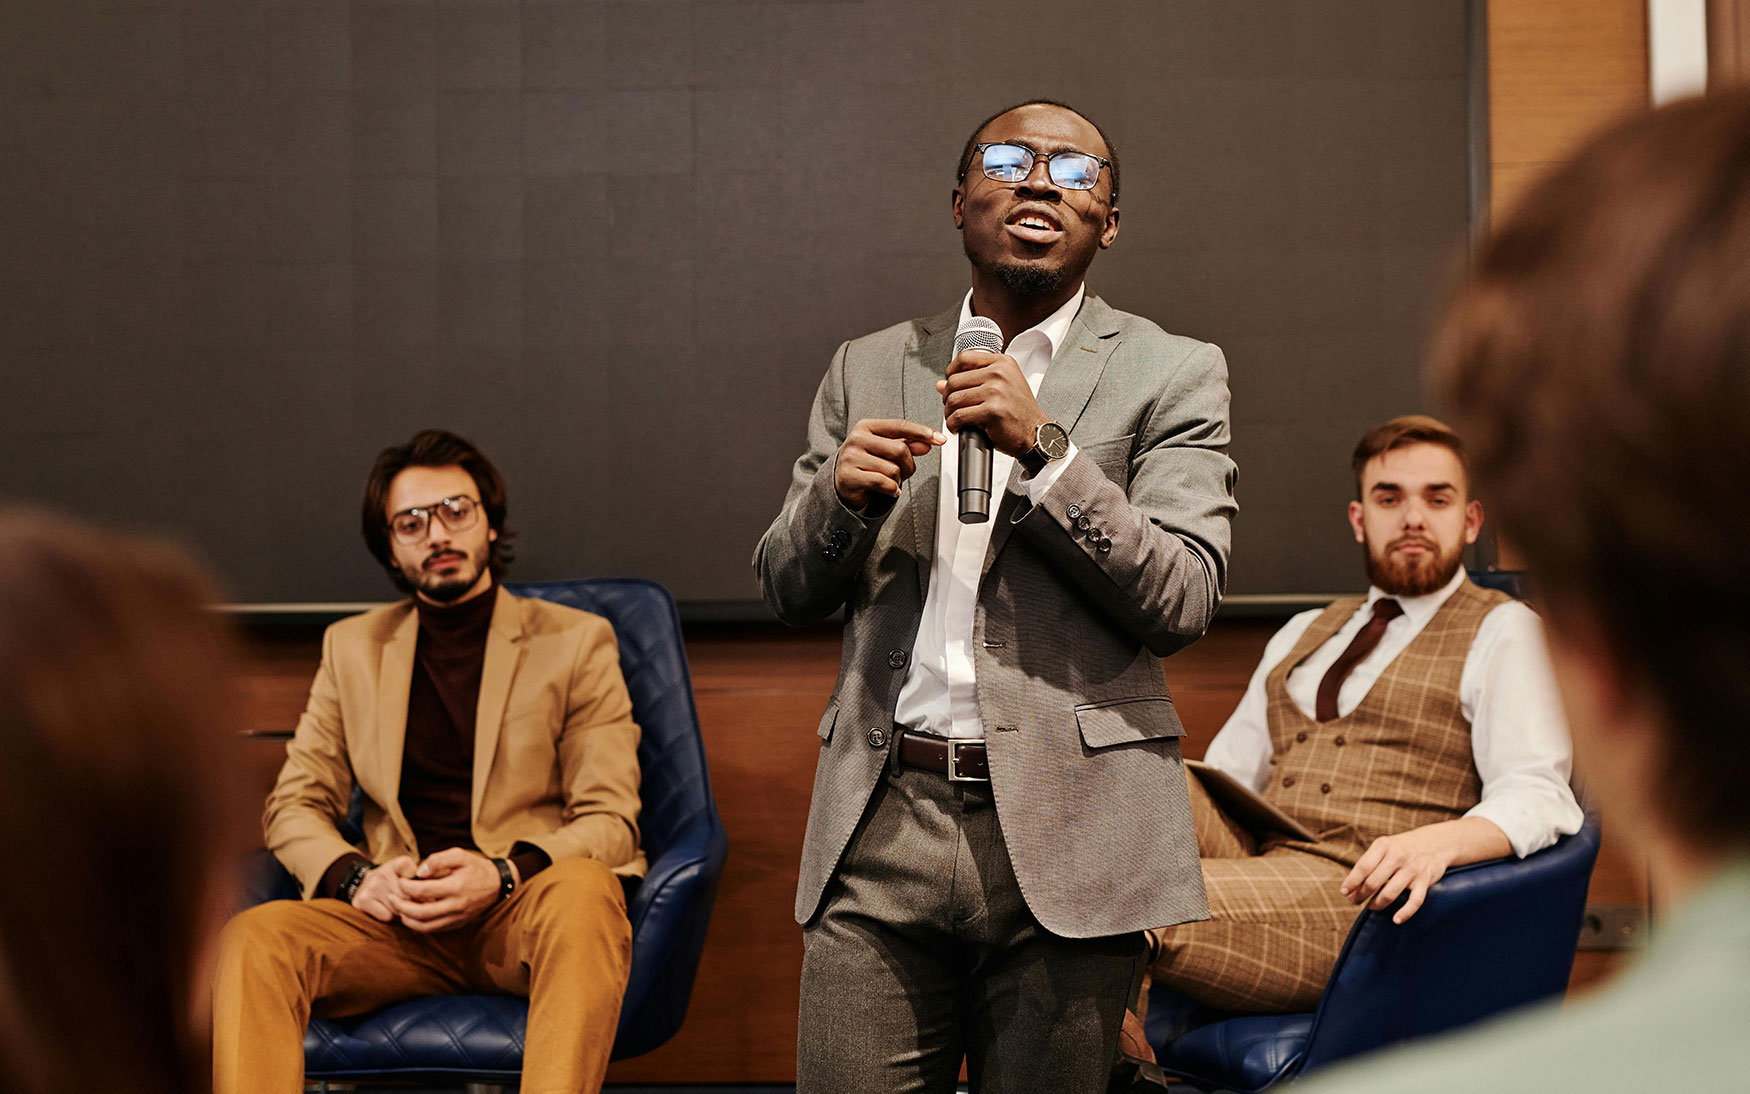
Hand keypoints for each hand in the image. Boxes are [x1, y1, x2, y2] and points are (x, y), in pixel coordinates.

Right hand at [350, 855, 417, 922]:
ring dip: (403, 911)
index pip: (416, 875)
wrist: (362, 883)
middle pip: (409, 896)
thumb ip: (422, 880)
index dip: (422, 887)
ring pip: (398, 908)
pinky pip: (387, 916)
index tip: (422, 888)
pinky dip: (391, 916)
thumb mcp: (407, 873)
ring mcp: (372, 887)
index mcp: (398, 864)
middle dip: (414, 903)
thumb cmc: (393, 880)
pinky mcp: (363, 901)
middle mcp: (383, 873)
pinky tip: (387, 909)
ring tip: (400, 905)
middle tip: (414, 903)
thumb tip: (434, 895)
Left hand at [395, 848, 508, 933]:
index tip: (400, 881)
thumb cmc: (476, 867)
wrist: (498, 884)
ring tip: (398, 909)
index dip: (406, 887)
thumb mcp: (459, 855)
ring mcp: (457, 917)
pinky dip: (419, 926)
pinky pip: (434, 930)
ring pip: (425, 926)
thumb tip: (419, 872)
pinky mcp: (457, 924)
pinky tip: (412, 916)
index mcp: (455, 887)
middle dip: (401, 906)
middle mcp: (455, 905)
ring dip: (407, 920)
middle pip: (420, 913)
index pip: (422, 891)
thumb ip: (437, 860)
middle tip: (391, 898)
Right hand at [833, 419, 945, 510]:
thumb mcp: (887, 451)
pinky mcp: (849, 476)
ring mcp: (850, 457)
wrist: (842, 483)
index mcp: (866, 427)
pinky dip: (892, 489)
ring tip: (890, 481)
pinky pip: (882, 482)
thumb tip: (928, 444)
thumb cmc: (868, 464)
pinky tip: (890, 490)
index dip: (922, 432)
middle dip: (908, 465)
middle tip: (904, 473)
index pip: (900, 426)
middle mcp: (856, 438)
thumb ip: (907, 444)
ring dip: (898, 480)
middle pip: (899, 449)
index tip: (941, 439)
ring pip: (892, 469)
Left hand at [937, 349, 1047, 456]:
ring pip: (954, 399)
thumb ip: (971, 382)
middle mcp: (1000, 373)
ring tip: (955, 419)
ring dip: (949, 412)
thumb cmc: (1019, 412)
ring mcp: (996, 391)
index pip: (965, 358)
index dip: (951, 372)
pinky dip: (953, 424)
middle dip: (948, 397)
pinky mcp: (992, 411)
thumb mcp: (1000, 388)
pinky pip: (959, 416)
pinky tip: (959, 428)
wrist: (1037, 433)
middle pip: (955, 380)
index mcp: (1003, 363)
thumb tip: (940, 384)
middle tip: (953, 408)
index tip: (950, 384)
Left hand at [1340, 828, 1459, 923]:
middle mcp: (1397, 856)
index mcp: (1383, 845)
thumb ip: (1370, 862)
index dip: (1351, 882)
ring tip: (1371, 907)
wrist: (1436, 842)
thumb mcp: (1385, 847)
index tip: (1344, 892)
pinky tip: (1396, 920)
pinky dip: (1405, 912)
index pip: (1363, 867)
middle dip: (1360, 895)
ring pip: (1390, 893)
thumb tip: (1350, 886)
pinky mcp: (1425, 880)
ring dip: (1377, 904)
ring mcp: (1412, 868)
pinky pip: (1414, 901)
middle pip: (1373, 882)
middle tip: (1354, 902)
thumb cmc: (1402, 848)